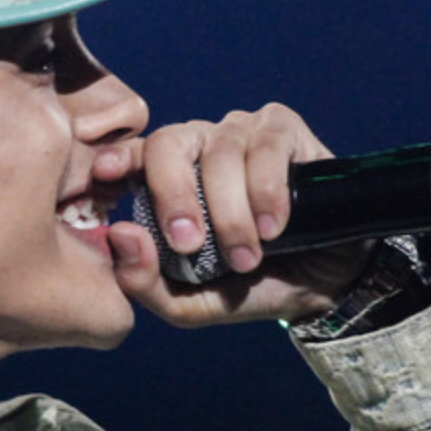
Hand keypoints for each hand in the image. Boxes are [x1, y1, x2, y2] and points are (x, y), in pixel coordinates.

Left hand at [99, 103, 373, 326]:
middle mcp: (200, 147)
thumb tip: (119, 236)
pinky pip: (265, 148)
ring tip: (249, 256)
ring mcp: (241, 133)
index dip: (118, 159)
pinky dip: (267, 191)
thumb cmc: (251, 285)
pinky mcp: (284, 129)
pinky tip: (275, 227)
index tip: (106, 176)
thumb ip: (146, 282)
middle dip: (175, 195)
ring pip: (221, 153)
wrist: (324, 284)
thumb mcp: (192, 301)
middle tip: (189, 243)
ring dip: (231, 212)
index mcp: (168, 178)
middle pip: (169, 144)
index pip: (133, 155)